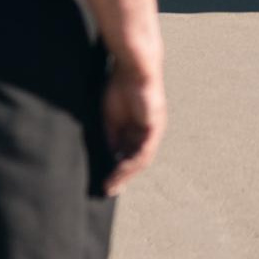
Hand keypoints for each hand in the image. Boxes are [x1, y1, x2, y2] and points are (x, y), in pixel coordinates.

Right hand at [100, 63, 166, 194]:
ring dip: (124, 176)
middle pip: (135, 161)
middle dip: (121, 177)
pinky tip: (117, 172)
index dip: (116, 169)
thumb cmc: (119, 86)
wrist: (132, 67)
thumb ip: (111, 137)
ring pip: (140, 161)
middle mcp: (147, 132)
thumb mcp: (110, 117)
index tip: (103, 181)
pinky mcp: (154, 128)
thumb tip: (109, 158)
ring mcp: (153, 131)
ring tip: (110, 187)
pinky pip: (142, 153)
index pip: (128, 154)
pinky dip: (129, 165)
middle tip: (106, 191)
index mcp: (136, 128)